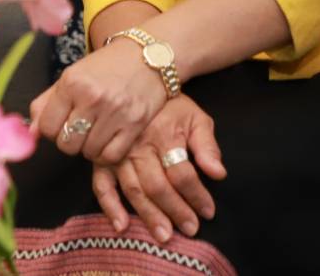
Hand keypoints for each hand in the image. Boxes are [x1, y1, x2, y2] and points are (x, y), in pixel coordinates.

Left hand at [30, 35, 167, 165]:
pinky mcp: (135, 125)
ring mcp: (115, 112)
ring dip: (90, 147)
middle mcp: (92, 98)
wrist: (148, 56)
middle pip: (67, 143)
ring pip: (89, 153)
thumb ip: (47, 102)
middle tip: (80, 128)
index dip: (51, 130)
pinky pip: (111, 156)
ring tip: (96, 131)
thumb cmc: (107, 67)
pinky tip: (109, 139)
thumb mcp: (72, 75)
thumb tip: (30, 132)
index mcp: (72, 83)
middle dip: (70, 141)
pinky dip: (107, 154)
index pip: (47, 126)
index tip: (61, 123)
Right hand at [91, 94, 225, 242]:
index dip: (197, 195)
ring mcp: (118, 154)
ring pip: (134, 190)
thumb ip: (207, 145)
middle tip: (190, 229)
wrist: (138, 84)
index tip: (209, 211)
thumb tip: (218, 173)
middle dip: (176, 210)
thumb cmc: (171, 106)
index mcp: (164, 135)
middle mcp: (139, 147)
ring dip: (149, 215)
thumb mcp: (196, 118)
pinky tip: (121, 226)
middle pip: (158, 185)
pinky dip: (110, 206)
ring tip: (164, 235)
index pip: (182, 173)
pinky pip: (102, 185)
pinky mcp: (103, 160)